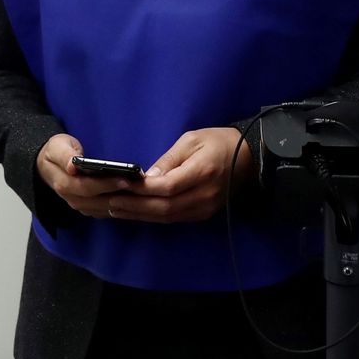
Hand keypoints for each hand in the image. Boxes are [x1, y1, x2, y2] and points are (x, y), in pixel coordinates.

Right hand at [36, 133, 137, 218]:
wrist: (47, 165)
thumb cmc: (56, 152)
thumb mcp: (57, 147)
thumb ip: (65, 156)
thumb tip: (72, 166)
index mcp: (64, 183)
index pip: (87, 187)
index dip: (106, 185)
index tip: (124, 179)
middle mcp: (72, 198)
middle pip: (99, 201)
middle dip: (120, 195)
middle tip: (140, 188)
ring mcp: (80, 205)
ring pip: (104, 209)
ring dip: (122, 203)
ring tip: (140, 194)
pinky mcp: (88, 208)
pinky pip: (105, 211)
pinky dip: (119, 207)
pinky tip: (133, 200)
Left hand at [117, 127, 253, 224]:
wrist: (249, 157)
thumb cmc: (218, 141)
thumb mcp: (191, 140)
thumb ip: (168, 160)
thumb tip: (146, 178)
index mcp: (203, 172)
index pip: (168, 187)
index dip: (143, 189)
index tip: (120, 185)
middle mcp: (205, 195)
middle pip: (165, 207)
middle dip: (135, 206)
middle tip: (110, 201)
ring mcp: (206, 208)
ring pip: (168, 216)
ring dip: (140, 214)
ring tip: (116, 209)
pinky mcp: (204, 214)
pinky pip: (175, 218)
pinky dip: (153, 216)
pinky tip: (136, 212)